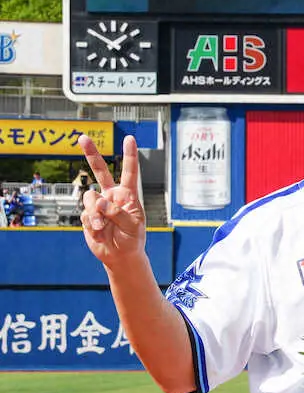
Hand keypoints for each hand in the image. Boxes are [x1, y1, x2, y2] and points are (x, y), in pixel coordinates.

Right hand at [79, 134, 145, 264]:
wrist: (119, 255)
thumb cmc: (132, 238)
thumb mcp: (133, 226)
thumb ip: (117, 212)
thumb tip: (99, 202)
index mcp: (128, 195)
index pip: (129, 171)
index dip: (129, 155)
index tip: (129, 138)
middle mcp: (111, 196)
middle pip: (100, 171)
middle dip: (91, 153)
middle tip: (82, 137)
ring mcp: (98, 205)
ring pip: (89, 198)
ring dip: (95, 213)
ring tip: (103, 226)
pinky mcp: (87, 215)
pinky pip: (85, 215)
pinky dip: (92, 224)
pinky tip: (99, 232)